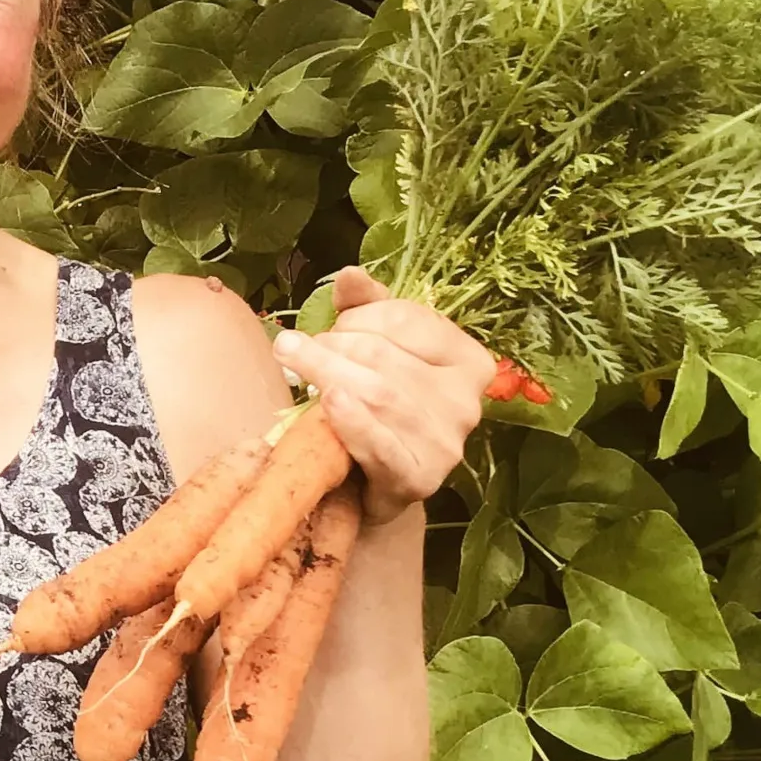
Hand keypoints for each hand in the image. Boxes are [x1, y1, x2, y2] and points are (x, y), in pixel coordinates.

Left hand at [269, 267, 498, 524]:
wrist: (373, 485)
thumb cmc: (379, 407)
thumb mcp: (381, 348)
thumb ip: (368, 308)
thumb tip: (349, 274)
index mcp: (467, 359)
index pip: (407, 319)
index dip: (357, 317)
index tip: (330, 328)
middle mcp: (466, 401)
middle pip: (385, 356)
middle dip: (332, 346)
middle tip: (295, 349)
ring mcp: (446, 443)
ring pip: (379, 395)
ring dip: (327, 373)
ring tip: (294, 362)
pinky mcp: (420, 479)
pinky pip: (382, 444)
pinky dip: (353, 422)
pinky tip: (329, 403)